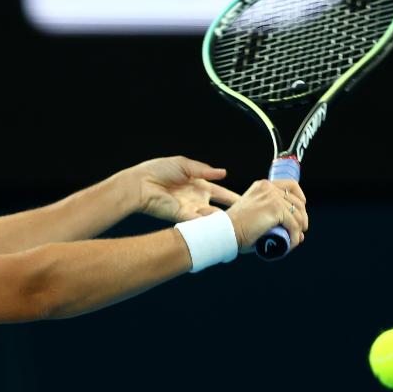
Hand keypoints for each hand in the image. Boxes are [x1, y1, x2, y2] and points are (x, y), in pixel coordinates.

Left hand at [127, 156, 241, 222]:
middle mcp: (196, 198)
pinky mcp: (182, 217)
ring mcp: (190, 209)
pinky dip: (210, 224)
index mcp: (198, 184)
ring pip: (212, 217)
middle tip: (251, 217)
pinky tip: (223, 226)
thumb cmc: (158, 170)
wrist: (141, 183)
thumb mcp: (185, 165)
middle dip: (233, 212)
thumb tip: (223, 173)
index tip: (249, 200)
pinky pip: (199, 222)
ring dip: (224, 220)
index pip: (221, 192)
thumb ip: (205, 170)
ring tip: (240, 223)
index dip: (233, 196)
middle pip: (220, 208)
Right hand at [226, 179, 308, 253]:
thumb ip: (273, 220)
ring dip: (298, 229)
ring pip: (297, 214)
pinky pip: (293, 225)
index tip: (301, 211)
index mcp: (262, 186)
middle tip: (300, 230)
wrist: (225, 232)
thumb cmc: (235, 229)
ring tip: (293, 240)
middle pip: (297, 200)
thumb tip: (300, 232)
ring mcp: (272, 197)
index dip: (300, 197)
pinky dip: (295, 236)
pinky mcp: (276, 209)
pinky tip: (291, 244)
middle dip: (302, 216)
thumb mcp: (255, 217)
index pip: (290, 185)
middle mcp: (268, 188)